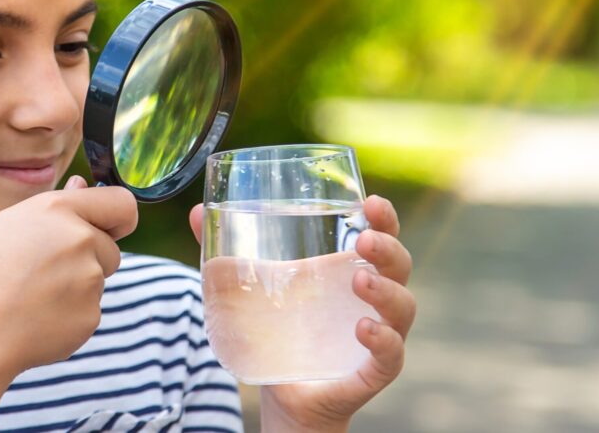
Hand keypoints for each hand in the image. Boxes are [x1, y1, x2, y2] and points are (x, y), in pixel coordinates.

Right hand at [0, 175, 138, 377]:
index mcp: (59, 210)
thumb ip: (54, 207)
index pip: (122, 204)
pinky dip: (67, 318)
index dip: (117, 218)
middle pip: (110, 249)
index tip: (109, 228)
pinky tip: (33, 320)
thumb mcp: (6, 225)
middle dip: (89, 260)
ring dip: (75, 289)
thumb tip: (83, 186)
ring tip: (29, 298)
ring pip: (96, 283)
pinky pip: (87, 313)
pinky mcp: (90, 317)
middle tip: (43, 273)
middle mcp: (81, 241)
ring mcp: (90, 281)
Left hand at [189, 195, 415, 431]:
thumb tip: (195, 212)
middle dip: (388, 248)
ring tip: (359, 282)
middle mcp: (371, 301)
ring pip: (403, 309)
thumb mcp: (250, 290)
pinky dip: (384, 341)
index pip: (381, 238)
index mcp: (347, 273)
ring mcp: (376, 336)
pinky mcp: (371, 372)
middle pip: (399, 267)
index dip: (384, 218)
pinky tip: (364, 329)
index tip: (372, 201)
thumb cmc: (276, 334)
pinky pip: (392, 356)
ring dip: (387, 291)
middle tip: (364, 240)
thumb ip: (227, 252)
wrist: (281, 398)